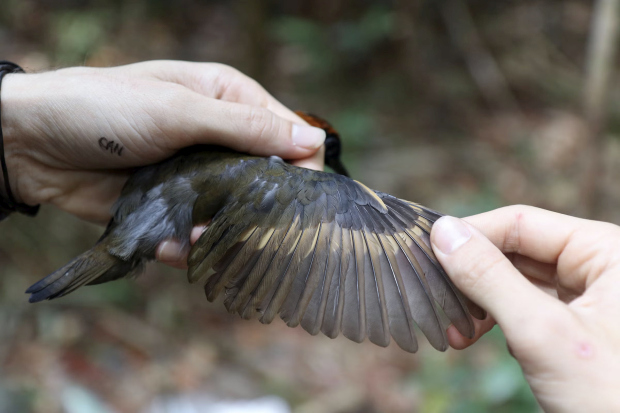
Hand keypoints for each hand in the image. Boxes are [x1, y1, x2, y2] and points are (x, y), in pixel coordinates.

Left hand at [1, 60, 325, 223]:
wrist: (32, 144)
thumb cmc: (105, 108)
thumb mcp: (179, 111)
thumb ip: (246, 129)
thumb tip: (314, 143)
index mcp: (228, 100)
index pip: (286, 134)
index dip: (301, 166)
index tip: (303, 199)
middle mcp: (219, 139)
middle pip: (265, 180)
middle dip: (258, 207)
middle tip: (243, 225)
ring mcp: (196, 177)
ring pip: (233, 215)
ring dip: (221, 231)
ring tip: (194, 234)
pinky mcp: (172, 208)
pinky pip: (197, 235)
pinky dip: (186, 245)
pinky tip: (169, 243)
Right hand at [431, 206, 619, 410]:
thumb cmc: (611, 398)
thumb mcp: (541, 332)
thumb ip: (489, 278)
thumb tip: (442, 232)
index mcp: (606, 251)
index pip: (521, 223)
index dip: (470, 235)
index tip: (425, 251)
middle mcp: (598, 267)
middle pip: (517, 251)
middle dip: (473, 277)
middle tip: (437, 299)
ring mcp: (588, 299)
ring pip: (517, 281)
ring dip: (481, 304)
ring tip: (457, 330)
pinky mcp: (576, 327)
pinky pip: (526, 308)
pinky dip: (497, 321)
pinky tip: (476, 337)